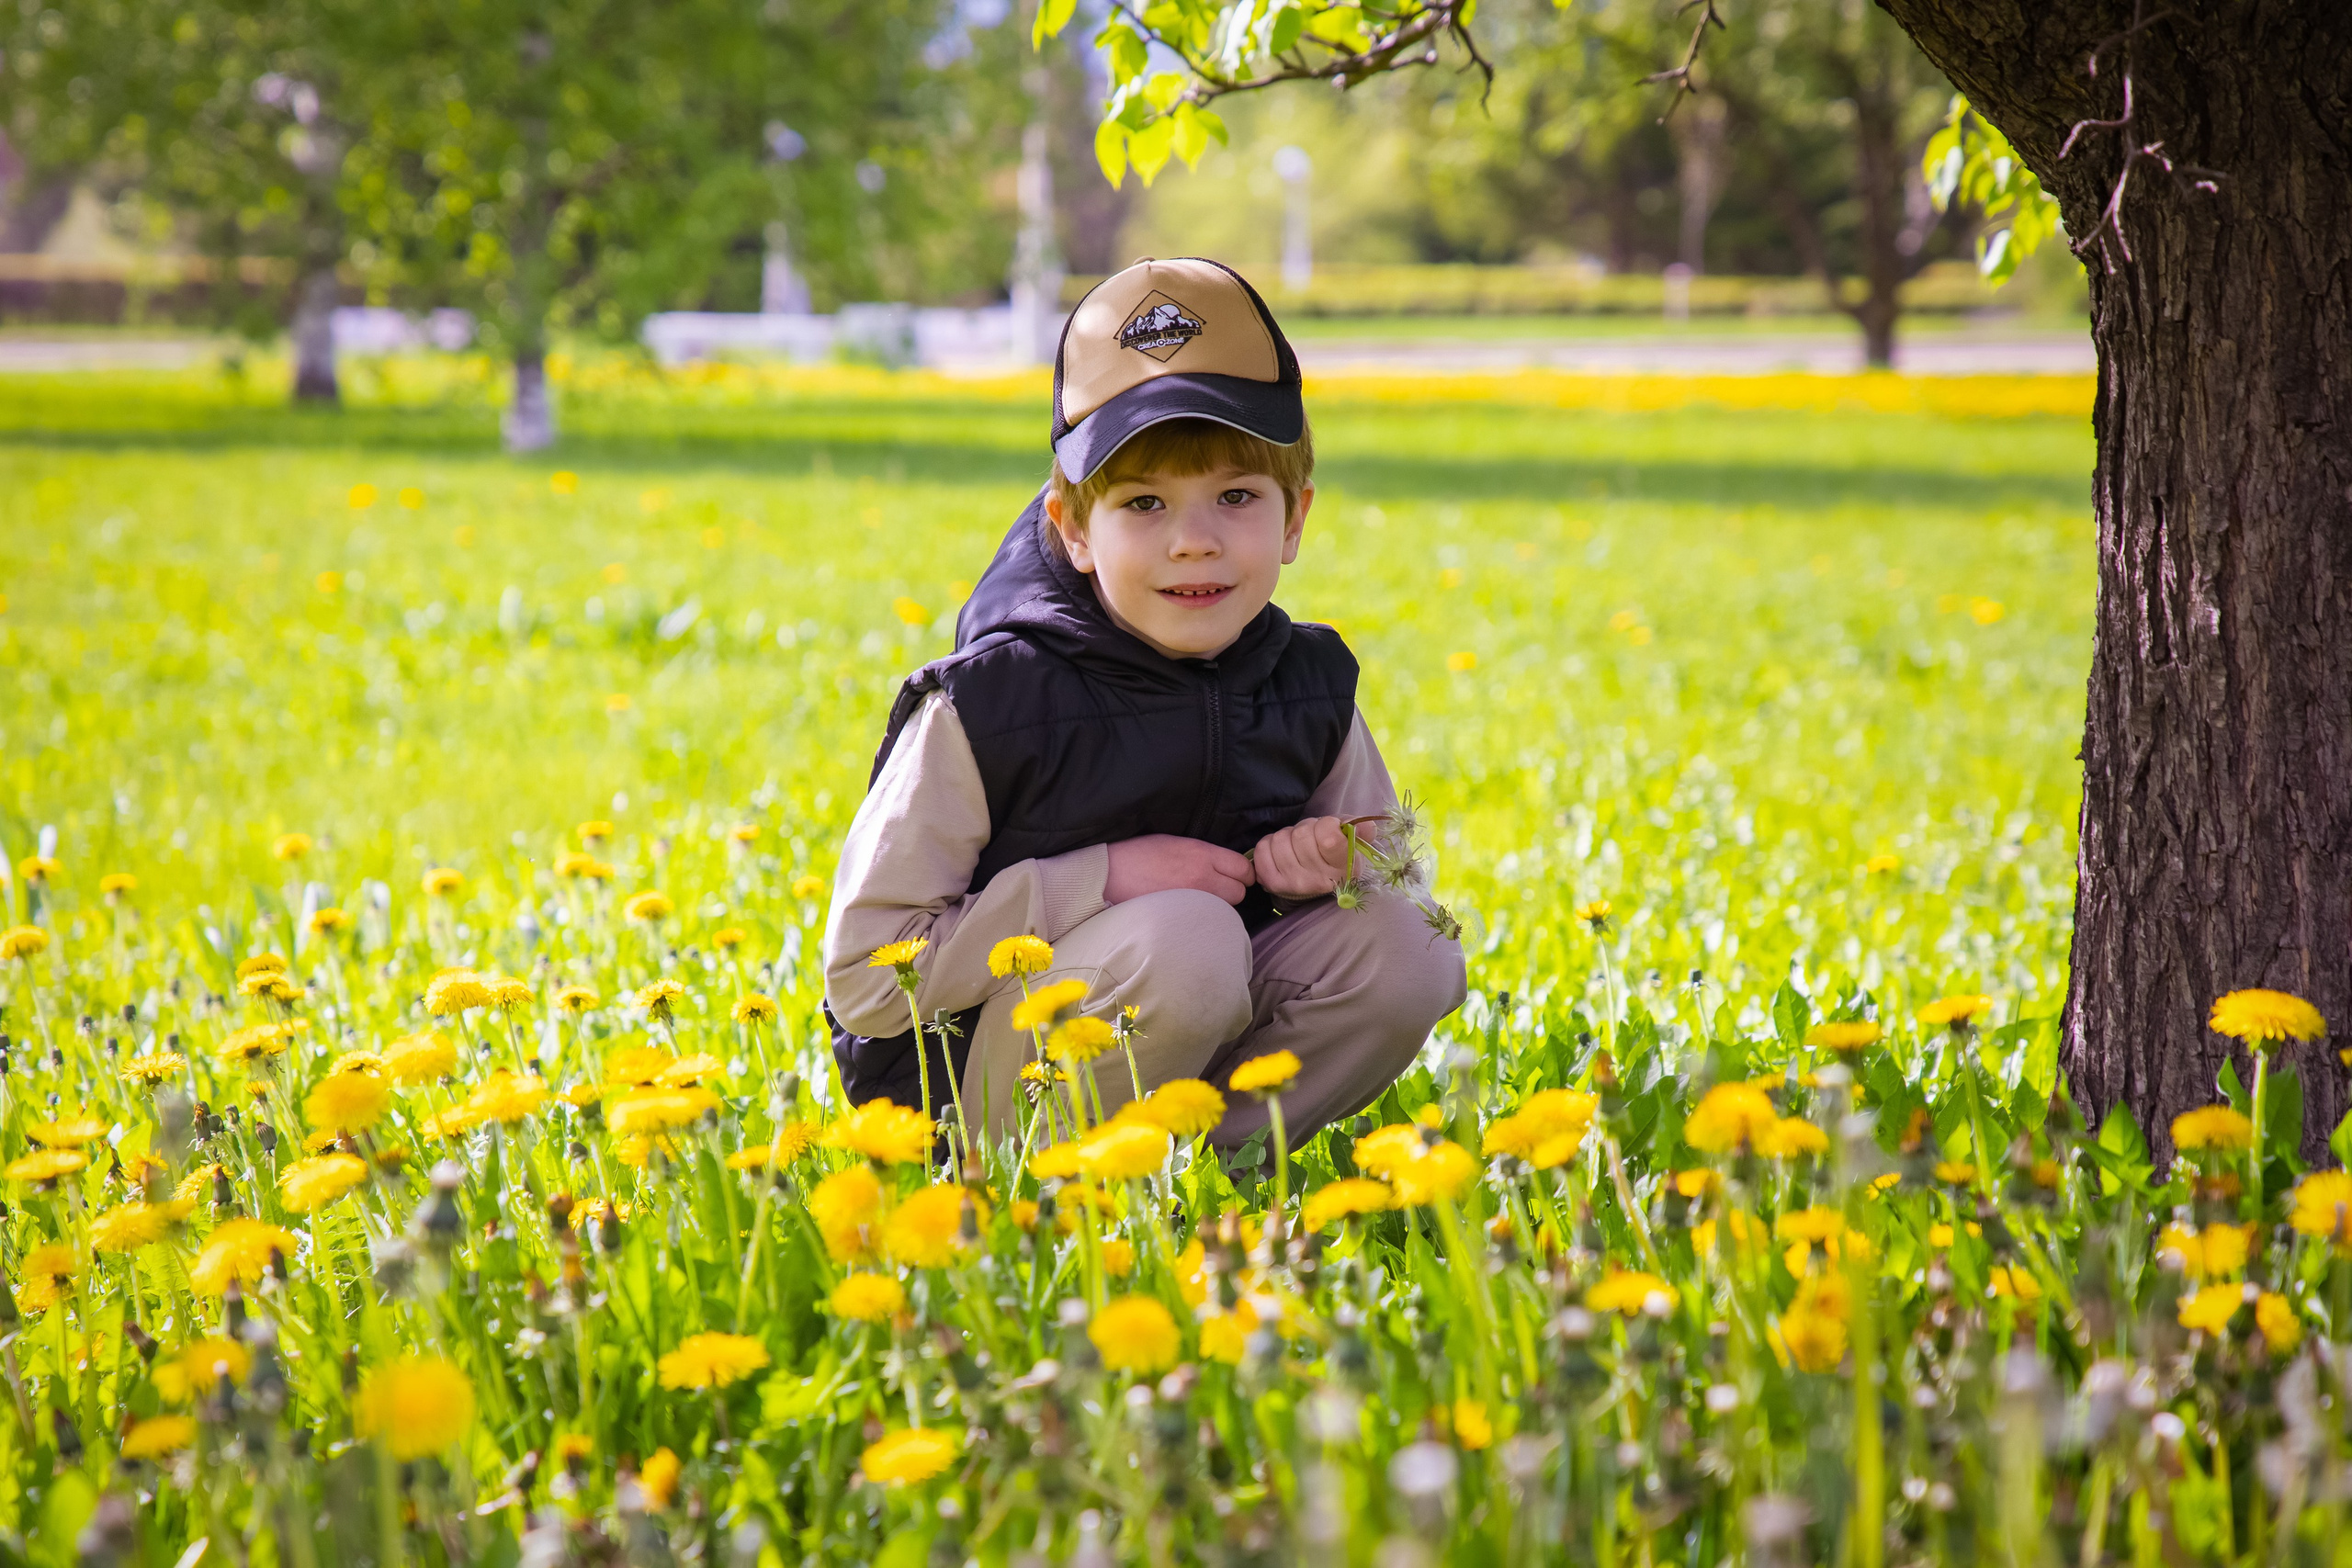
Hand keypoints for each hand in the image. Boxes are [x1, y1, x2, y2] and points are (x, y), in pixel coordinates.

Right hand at [1104, 834, 1255, 905]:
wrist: (1110, 875)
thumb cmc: (1140, 855)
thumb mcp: (1176, 842)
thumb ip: (1204, 854)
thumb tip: (1225, 865)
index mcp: (1201, 854)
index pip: (1243, 868)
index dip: (1243, 873)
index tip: (1235, 876)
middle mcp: (1202, 877)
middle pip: (1239, 893)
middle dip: (1232, 891)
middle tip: (1218, 889)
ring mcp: (1193, 900)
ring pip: (1225, 910)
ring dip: (1219, 907)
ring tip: (1201, 901)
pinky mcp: (1182, 918)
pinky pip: (1206, 921)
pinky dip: (1203, 919)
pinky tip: (1190, 913)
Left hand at [1250, 816, 1351, 899]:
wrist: (1314, 885)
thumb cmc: (1333, 858)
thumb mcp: (1350, 843)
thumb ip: (1359, 830)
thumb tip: (1367, 825)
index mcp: (1343, 868)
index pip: (1329, 836)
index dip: (1327, 825)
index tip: (1329, 831)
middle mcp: (1318, 880)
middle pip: (1301, 834)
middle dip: (1304, 829)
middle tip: (1310, 839)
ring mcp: (1293, 883)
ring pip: (1281, 839)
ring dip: (1287, 836)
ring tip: (1296, 847)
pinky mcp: (1272, 882)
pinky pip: (1263, 849)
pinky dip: (1269, 844)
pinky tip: (1281, 853)